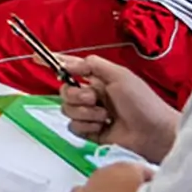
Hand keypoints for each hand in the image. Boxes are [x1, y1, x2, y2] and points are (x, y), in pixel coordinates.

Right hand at [58, 53, 179, 163]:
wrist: (155, 133)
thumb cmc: (143, 103)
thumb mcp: (120, 75)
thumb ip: (93, 65)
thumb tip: (68, 63)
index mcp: (99, 79)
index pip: (71, 67)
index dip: (54, 62)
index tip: (36, 57)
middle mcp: (92, 95)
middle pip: (64, 91)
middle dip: (76, 96)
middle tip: (95, 99)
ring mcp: (91, 114)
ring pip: (67, 110)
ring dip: (85, 113)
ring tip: (104, 116)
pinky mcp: (91, 132)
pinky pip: (73, 127)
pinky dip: (87, 127)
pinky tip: (103, 128)